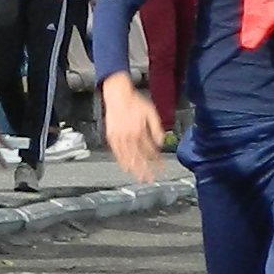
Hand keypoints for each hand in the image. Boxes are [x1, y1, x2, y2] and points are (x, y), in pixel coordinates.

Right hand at [99, 73, 162, 187]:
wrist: (117, 94)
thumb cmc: (134, 101)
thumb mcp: (151, 112)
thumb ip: (157, 128)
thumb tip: (161, 142)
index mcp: (140, 130)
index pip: (151, 150)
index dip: (157, 160)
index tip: (162, 166)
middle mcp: (130, 136)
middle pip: (139, 157)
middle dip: (146, 169)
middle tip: (151, 179)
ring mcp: (119, 138)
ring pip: (128, 157)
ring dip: (135, 169)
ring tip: (140, 177)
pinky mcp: (111, 137)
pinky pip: (117, 153)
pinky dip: (122, 162)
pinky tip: (126, 168)